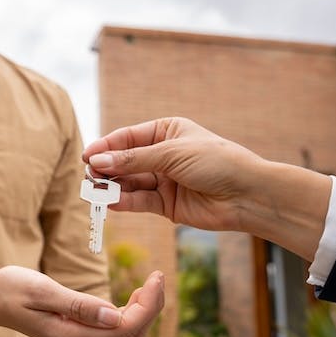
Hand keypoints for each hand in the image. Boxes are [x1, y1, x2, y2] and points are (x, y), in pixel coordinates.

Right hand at [0, 266, 164, 336]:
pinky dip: (129, 311)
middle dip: (151, 307)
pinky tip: (133, 295)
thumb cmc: (10, 289)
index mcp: (71, 335)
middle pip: (130, 334)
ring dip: (143, 310)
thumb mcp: (42, 290)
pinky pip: (112, 327)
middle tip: (159, 276)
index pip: (125, 328)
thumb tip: (114, 316)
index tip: (154, 277)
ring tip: (152, 283)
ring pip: (124, 333)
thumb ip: (78, 305)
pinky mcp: (76, 330)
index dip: (147, 306)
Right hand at [81, 117, 266, 232]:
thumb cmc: (217, 162)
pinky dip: (124, 201)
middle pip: (125, 161)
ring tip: (95, 190)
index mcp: (166, 131)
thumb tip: (97, 160)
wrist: (248, 194)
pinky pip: (139, 201)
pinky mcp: (166, 204)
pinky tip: (110, 201)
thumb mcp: (171, 154)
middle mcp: (163, 155)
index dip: (106, 146)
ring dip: (112, 186)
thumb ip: (133, 159)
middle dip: (106, 168)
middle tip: (89, 175)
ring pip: (130, 182)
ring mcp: (164, 180)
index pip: (128, 137)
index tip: (87, 156)